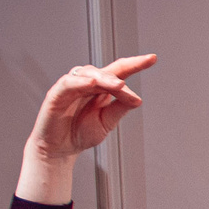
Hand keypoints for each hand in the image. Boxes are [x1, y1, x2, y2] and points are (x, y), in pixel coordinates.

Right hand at [26, 53, 155, 162]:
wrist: (60, 150)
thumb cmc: (81, 133)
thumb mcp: (107, 122)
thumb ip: (120, 108)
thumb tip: (137, 99)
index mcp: (101, 89)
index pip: (119, 71)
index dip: (135, 64)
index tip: (152, 58)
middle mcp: (87, 84)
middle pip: (105, 71)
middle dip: (118, 76)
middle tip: (126, 86)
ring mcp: (71, 87)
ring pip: (88, 74)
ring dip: (104, 78)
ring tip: (117, 85)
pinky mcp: (56, 95)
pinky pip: (68, 83)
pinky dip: (80, 82)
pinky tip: (92, 84)